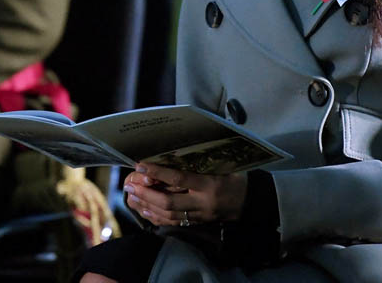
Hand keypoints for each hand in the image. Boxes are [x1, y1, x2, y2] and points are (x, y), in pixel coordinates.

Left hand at [123, 162, 248, 226]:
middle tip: (130, 185)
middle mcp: (204, 202)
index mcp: (210, 184)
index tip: (141, 164)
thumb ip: (196, 164)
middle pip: (169, 203)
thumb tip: (168, 157)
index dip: (158, 172)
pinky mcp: (199, 223)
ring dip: (147, 206)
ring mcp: (201, 215)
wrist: (251, 201)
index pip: (180, 178)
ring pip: (169, 215)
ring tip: (132, 197)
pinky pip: (174, 222)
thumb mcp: (220, 165)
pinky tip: (145, 210)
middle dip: (146, 194)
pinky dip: (157, 217)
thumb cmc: (234, 177)